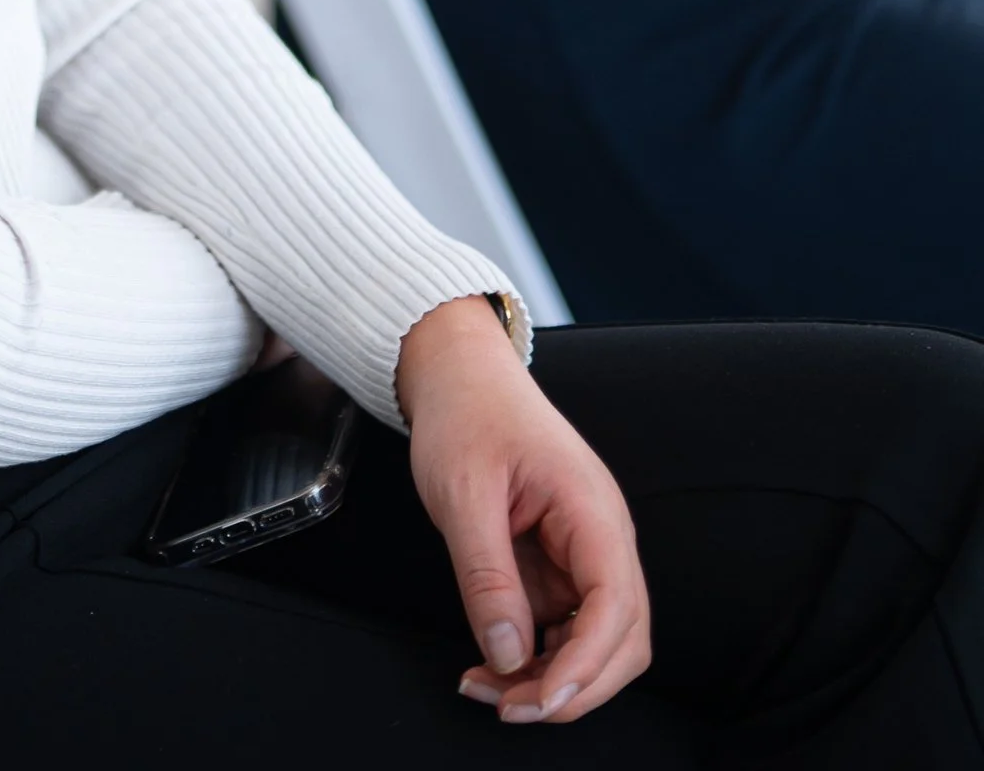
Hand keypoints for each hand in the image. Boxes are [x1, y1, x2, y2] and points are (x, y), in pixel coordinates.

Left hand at [398, 297, 648, 726]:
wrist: (457, 373)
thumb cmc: (464, 414)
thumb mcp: (462, 494)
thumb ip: (486, 577)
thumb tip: (509, 657)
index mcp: (591, 510)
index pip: (616, 608)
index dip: (585, 667)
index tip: (537, 701)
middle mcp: (603, 536)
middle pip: (622, 640)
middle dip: (571, 687)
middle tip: (505, 706)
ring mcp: (586, 551)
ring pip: (598, 642)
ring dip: (553, 679)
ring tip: (489, 689)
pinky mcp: (564, 562)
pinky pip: (567, 626)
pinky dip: (538, 656)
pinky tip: (494, 664)